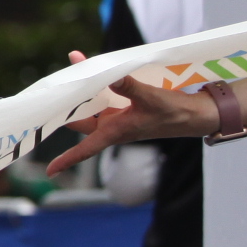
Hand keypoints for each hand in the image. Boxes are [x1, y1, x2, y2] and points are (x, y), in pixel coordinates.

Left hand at [44, 50, 216, 174]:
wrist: (196, 114)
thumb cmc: (175, 112)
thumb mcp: (150, 97)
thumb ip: (127, 86)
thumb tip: (107, 74)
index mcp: (115, 132)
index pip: (86, 149)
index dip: (67, 160)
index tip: (50, 172)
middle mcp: (112, 128)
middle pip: (79, 121)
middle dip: (64, 108)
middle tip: (50, 90)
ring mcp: (117, 119)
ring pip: (88, 108)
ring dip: (79, 95)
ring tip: (68, 74)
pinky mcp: (123, 110)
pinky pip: (101, 100)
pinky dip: (94, 89)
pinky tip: (90, 74)